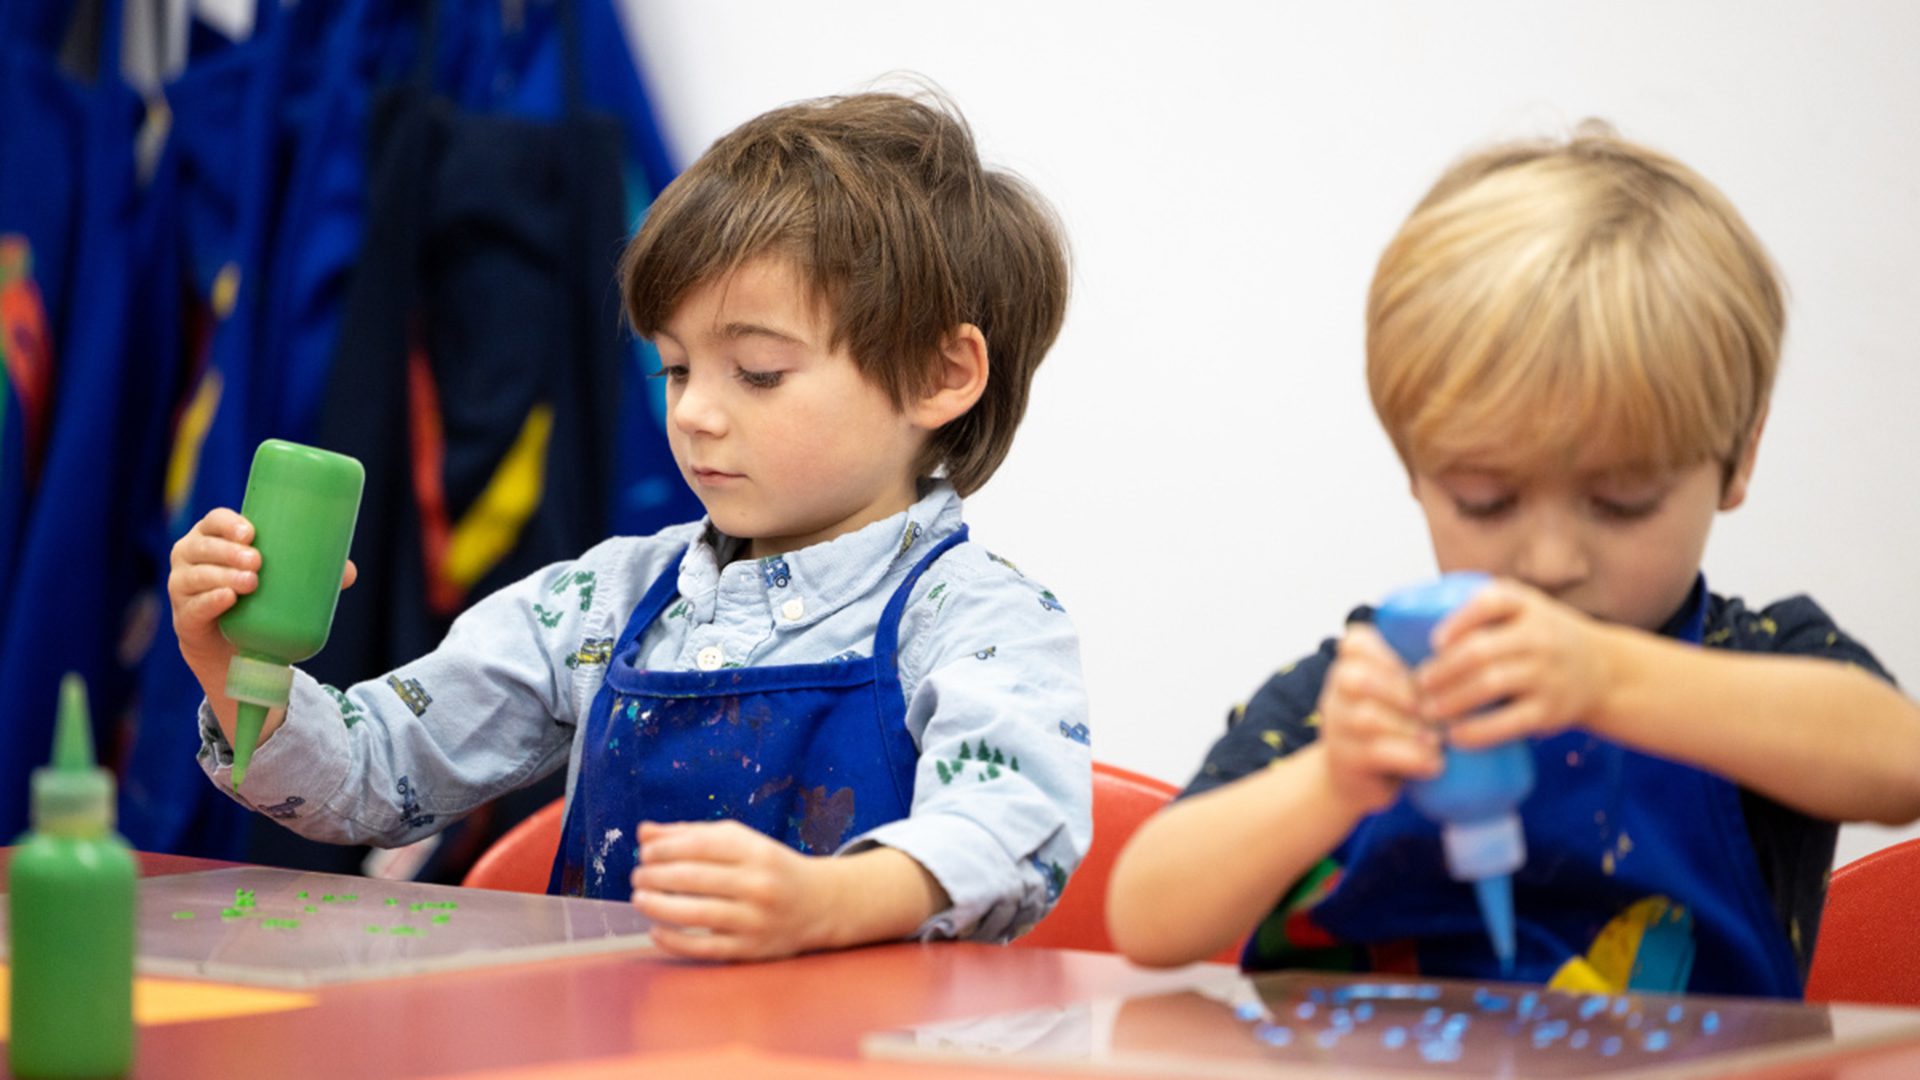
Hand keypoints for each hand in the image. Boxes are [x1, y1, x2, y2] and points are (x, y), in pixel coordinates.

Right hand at [167, 508, 356, 692]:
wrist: (235, 648)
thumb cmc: (257, 599)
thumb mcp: (281, 581)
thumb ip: (313, 573)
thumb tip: (349, 572)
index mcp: (213, 538)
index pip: (214, 521)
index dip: (228, 523)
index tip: (252, 533)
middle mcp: (190, 557)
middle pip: (203, 546)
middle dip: (229, 551)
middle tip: (258, 561)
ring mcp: (182, 587)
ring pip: (197, 576)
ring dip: (222, 576)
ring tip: (251, 582)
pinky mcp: (185, 618)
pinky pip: (192, 608)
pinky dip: (210, 602)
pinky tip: (227, 598)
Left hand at [630, 820, 838, 960]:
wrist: (819, 904)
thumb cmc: (769, 868)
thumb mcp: (741, 843)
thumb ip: (692, 836)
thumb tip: (644, 832)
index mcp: (756, 851)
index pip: (702, 846)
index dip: (666, 848)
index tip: (646, 852)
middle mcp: (759, 884)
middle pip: (696, 878)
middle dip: (657, 876)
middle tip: (638, 876)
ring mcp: (756, 919)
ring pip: (697, 913)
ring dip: (659, 906)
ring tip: (639, 899)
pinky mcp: (751, 949)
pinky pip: (705, 948)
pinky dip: (675, 941)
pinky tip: (655, 931)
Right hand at [1314, 623, 1443, 814]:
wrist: (1360, 782)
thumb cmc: (1395, 728)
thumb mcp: (1400, 695)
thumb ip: (1419, 676)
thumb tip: (1471, 663)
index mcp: (1349, 667)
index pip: (1355, 642)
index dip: (1387, 654)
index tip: (1419, 673)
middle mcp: (1335, 694)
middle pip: (1358, 679)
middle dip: (1403, 693)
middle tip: (1437, 710)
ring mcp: (1336, 728)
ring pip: (1367, 717)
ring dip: (1410, 728)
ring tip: (1438, 739)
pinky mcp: (1345, 760)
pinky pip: (1375, 751)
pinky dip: (1411, 756)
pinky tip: (1435, 763)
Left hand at [1418, 579, 1615, 746]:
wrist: (1602, 669)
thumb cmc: (1541, 638)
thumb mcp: (1521, 610)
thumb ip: (1479, 610)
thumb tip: (1405, 622)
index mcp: (1525, 605)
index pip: (1490, 602)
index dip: (1458, 622)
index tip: (1433, 642)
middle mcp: (1539, 636)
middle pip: (1481, 651)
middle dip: (1442, 670)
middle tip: (1416, 684)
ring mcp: (1547, 673)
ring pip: (1491, 685)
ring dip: (1452, 700)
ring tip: (1426, 710)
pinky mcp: (1550, 710)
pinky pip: (1510, 722)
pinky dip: (1478, 731)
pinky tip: (1455, 736)